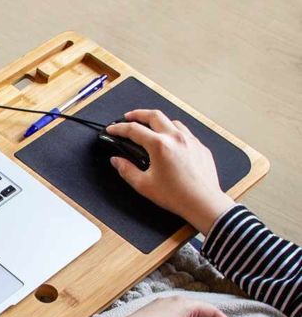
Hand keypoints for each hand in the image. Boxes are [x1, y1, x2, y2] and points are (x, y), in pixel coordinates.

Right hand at [107, 109, 234, 233]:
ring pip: (171, 121)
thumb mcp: (144, 185)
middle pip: (154, 115)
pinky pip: (184, 132)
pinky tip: (169, 140)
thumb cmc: (176, 196)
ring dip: (157, 120)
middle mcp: (175, 138)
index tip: (112, 130)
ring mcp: (190, 140)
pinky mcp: (200, 146)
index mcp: (159, 146)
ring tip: (150, 127)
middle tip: (128, 117)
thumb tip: (117, 161)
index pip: (134, 130)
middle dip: (138, 114)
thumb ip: (126, 170)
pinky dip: (173, 131)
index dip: (119, 128)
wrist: (203, 202)